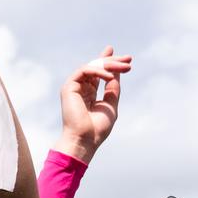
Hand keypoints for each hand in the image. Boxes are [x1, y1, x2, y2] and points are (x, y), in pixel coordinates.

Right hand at [56, 47, 131, 162]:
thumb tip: (116, 73)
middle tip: (129, 58)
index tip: (125, 58)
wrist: (84, 140)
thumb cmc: (97, 128)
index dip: (109, 63)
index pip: (98, 74)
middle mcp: (81, 89)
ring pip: (92, 67)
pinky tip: (109, 76)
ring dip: (109, 65)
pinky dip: (98, 71)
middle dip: (113, 61)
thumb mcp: (110, 105)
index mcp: (89, 94)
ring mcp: (74, 87)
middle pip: (96, 68)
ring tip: (125, 67)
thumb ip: (112, 89)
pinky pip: (84, 71)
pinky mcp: (69, 87)